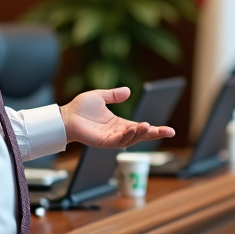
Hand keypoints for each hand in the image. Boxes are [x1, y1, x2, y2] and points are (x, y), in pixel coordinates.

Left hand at [60, 87, 174, 147]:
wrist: (65, 116)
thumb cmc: (80, 108)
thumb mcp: (101, 96)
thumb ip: (114, 95)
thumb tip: (128, 91)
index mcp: (119, 123)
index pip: (140, 127)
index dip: (154, 128)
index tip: (169, 129)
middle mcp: (118, 132)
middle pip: (140, 135)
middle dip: (154, 134)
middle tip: (169, 131)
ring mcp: (111, 139)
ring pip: (131, 139)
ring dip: (141, 133)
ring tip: (149, 126)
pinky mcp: (103, 142)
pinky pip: (118, 141)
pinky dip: (127, 136)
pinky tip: (134, 128)